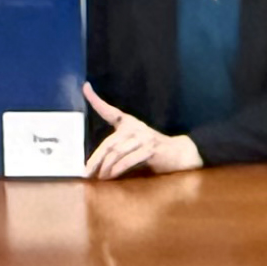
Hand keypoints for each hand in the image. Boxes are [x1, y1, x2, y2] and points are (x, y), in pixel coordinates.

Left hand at [85, 83, 205, 179]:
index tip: (86, 87)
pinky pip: (128, 160)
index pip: (110, 111)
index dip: (96, 100)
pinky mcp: (151, 149)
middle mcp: (135, 128)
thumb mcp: (134, 145)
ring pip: (117, 152)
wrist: (181, 154)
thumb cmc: (154, 152)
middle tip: (86, 172)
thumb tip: (96, 167)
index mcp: (130, 123)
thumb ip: (118, 150)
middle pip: (109, 143)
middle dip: (96, 159)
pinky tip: (111, 177)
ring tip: (99, 178)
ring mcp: (144, 138)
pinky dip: (117, 170)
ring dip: (106, 167)